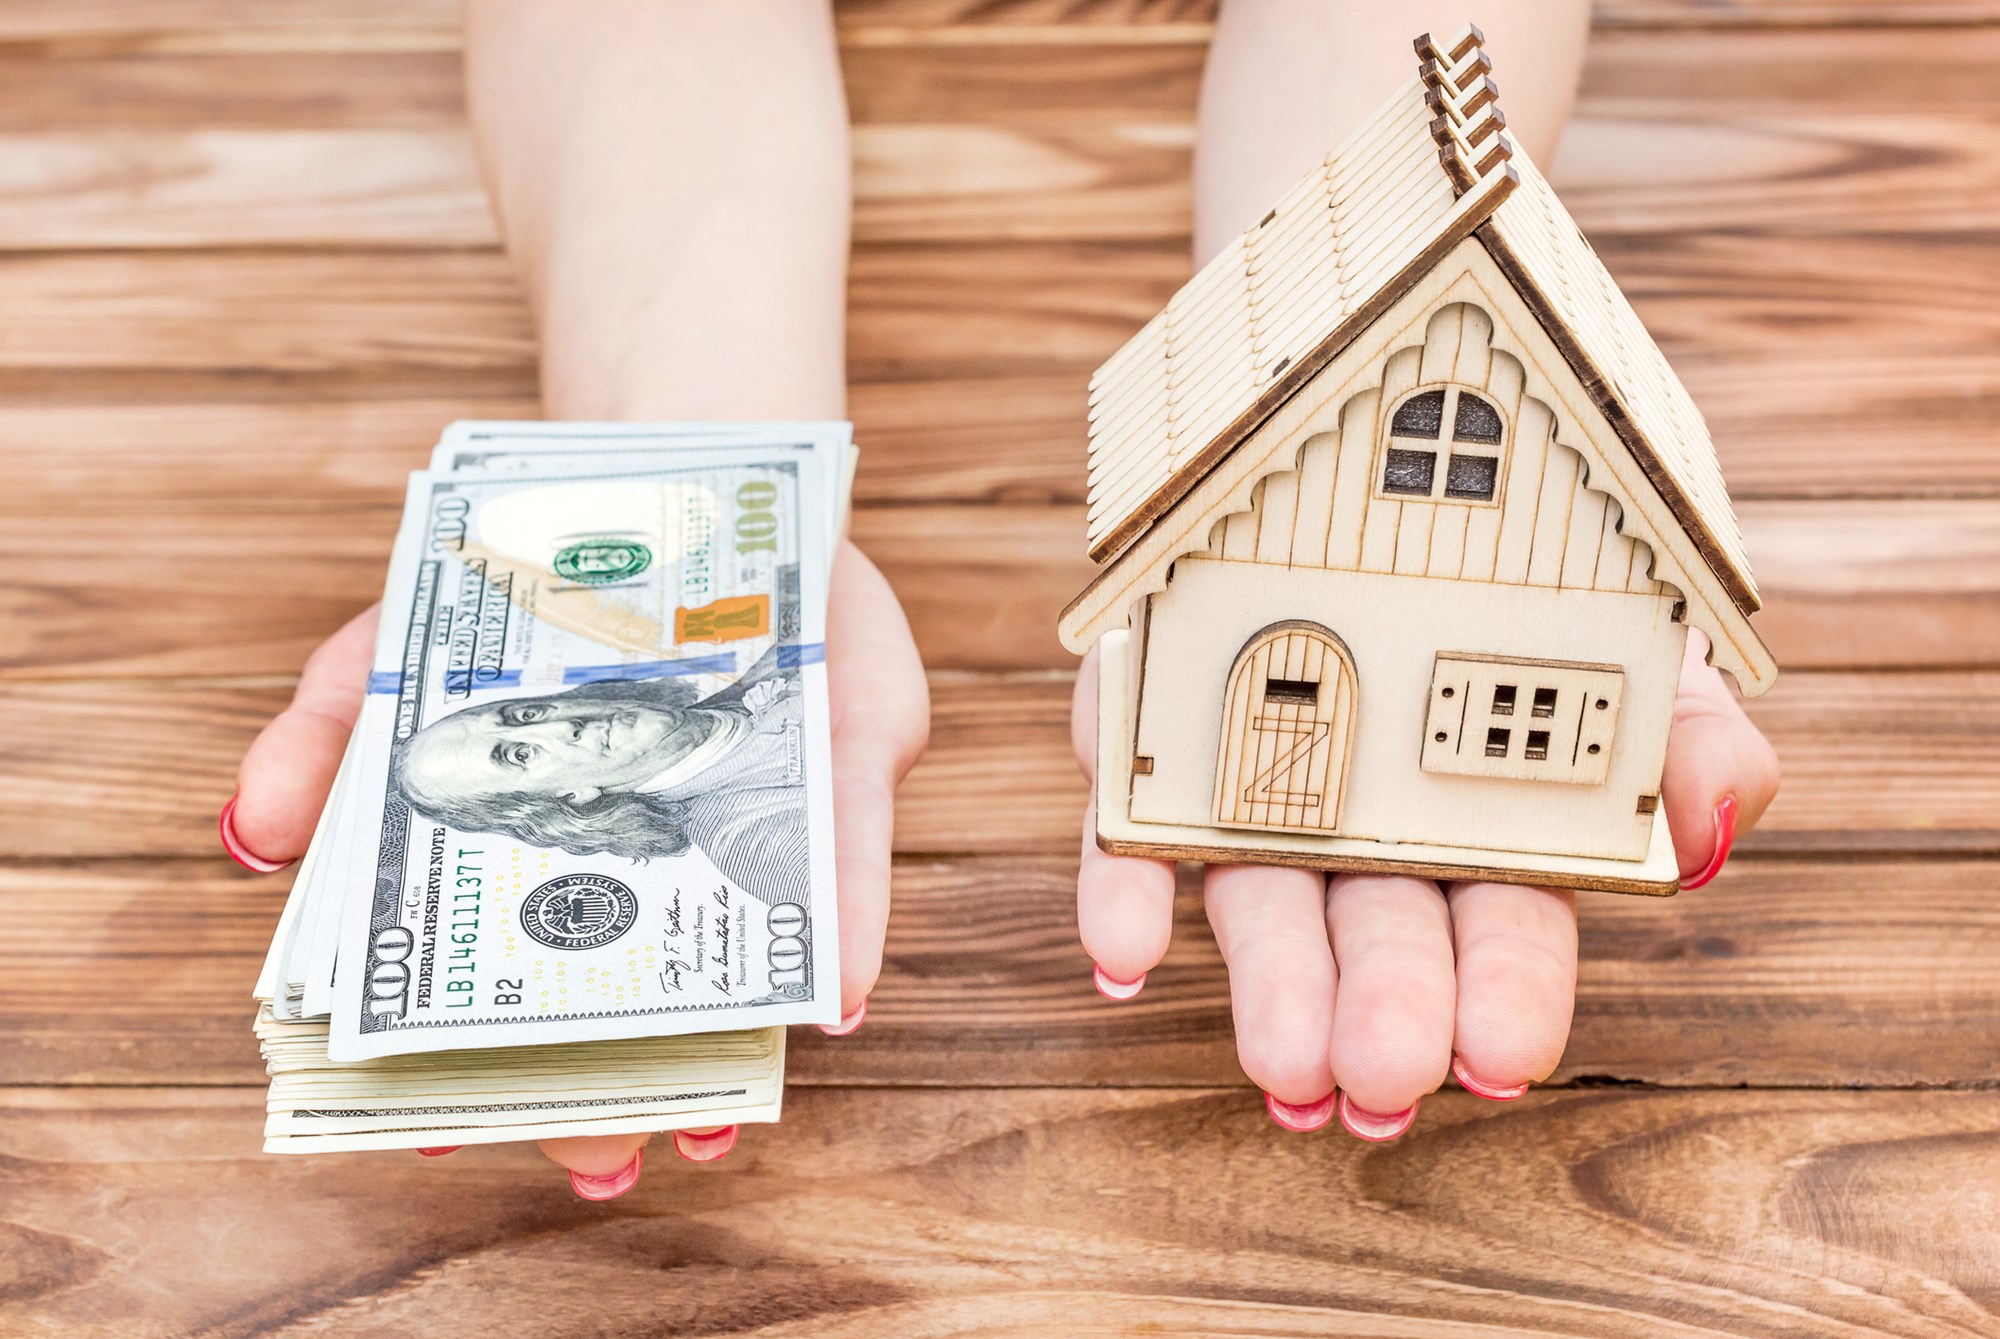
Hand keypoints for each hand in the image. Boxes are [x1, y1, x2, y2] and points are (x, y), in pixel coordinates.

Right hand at [225, 539, 928, 1191]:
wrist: (666, 472)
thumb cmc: (528, 583)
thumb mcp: (397, 642)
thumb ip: (323, 731)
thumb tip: (250, 835)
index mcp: (529, 854)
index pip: (497, 992)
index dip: (473, 1074)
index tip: (443, 1139)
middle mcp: (642, 861)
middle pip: (621, 1005)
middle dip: (604, 1096)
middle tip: (591, 1160)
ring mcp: (746, 826)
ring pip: (745, 968)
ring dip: (730, 1058)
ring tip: (703, 1132)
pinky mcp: (842, 775)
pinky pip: (852, 867)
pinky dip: (848, 933)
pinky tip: (832, 999)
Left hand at [1070, 630, 1777, 1137]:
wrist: (1375, 451)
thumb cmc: (1525, 568)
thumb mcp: (1634, 629)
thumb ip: (1688, 728)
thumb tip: (1713, 831)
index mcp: (1486, 824)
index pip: (1502, 925)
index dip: (1504, 991)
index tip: (1500, 1059)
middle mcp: (1368, 822)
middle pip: (1376, 928)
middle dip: (1385, 1004)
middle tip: (1383, 1076)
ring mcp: (1253, 780)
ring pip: (1260, 897)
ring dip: (1271, 980)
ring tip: (1286, 1063)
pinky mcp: (1154, 733)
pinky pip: (1129, 820)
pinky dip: (1123, 890)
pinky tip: (1125, 957)